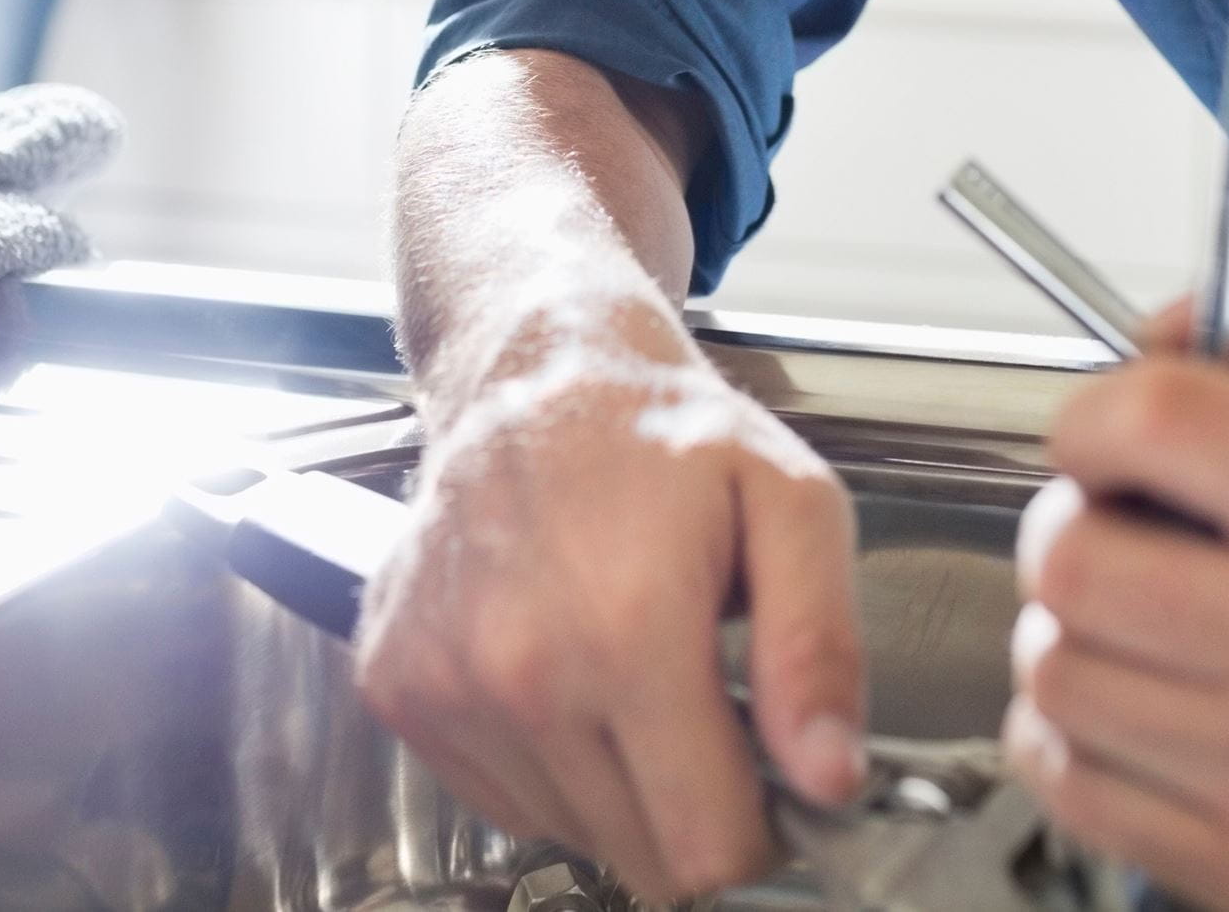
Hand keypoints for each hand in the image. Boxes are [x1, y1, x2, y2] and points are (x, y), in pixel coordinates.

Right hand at [355, 323, 866, 899]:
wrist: (530, 371)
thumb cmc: (661, 434)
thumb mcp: (791, 506)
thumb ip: (821, 649)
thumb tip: (830, 780)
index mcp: (627, 631)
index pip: (706, 851)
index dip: (762, 838)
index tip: (774, 787)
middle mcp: (519, 671)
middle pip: (641, 856)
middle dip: (691, 807)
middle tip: (706, 711)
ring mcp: (446, 684)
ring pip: (569, 832)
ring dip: (616, 783)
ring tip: (630, 673)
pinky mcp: (397, 687)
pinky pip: (497, 797)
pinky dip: (545, 760)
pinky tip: (564, 669)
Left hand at [1006, 286, 1228, 911]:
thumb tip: (1169, 325)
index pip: (1149, 425)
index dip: (1094, 414)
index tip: (1104, 434)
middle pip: (1071, 561)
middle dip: (1072, 523)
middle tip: (1113, 525)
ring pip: (1056, 676)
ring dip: (1070, 632)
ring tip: (1136, 618)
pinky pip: (1076, 785)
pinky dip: (1075, 737)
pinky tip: (1140, 705)